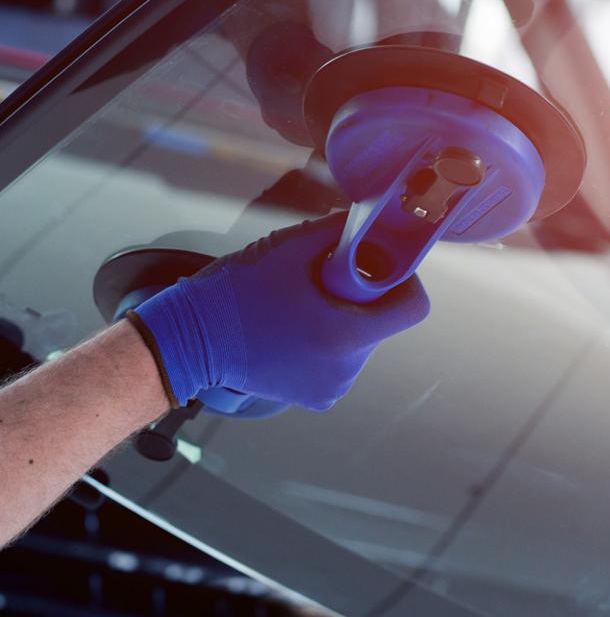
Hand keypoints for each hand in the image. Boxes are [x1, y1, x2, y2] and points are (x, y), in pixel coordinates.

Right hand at [131, 213, 429, 410]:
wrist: (190, 339)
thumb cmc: (238, 290)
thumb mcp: (292, 245)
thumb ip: (342, 229)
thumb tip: (372, 219)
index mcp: (345, 335)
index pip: (412, 308)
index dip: (404, 280)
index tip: (379, 265)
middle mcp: (345, 369)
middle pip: (382, 323)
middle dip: (363, 298)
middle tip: (323, 280)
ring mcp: (331, 387)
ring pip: (361, 341)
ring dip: (343, 319)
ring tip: (301, 306)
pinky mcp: (317, 397)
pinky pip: (340, 361)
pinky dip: (327, 342)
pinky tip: (294, 328)